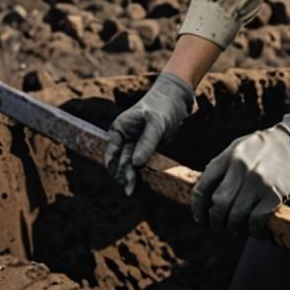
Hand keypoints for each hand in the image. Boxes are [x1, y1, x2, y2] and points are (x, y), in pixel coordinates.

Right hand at [104, 71, 194, 194]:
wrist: (177, 99)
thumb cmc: (163, 106)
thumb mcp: (156, 122)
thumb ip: (147, 142)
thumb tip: (135, 163)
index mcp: (120, 129)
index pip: (113, 152)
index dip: (115, 166)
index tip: (122, 178)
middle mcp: (124, 138)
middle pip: (120, 161)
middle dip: (123, 174)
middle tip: (130, 188)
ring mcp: (135, 144)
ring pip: (129, 165)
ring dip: (130, 176)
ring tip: (131, 190)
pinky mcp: (146, 149)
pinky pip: (140, 164)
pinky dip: (139, 173)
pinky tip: (139, 185)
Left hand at [191, 106, 289, 237]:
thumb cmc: (268, 145)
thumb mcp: (241, 145)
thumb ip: (223, 164)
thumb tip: (204, 187)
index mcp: (230, 155)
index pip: (203, 186)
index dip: (198, 207)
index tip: (201, 218)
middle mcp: (241, 168)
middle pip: (218, 205)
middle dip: (216, 220)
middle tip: (219, 226)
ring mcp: (258, 182)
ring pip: (235, 216)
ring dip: (233, 227)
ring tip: (237, 228)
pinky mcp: (275, 194)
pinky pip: (256, 221)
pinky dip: (254, 231)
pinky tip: (256, 230)